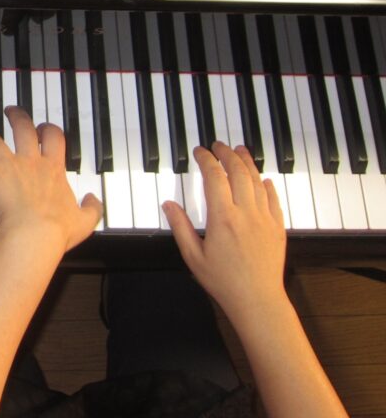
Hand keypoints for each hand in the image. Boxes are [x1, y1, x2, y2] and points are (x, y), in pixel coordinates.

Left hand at [0, 107, 101, 249]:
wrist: (34, 236)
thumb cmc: (56, 232)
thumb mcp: (84, 222)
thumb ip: (92, 209)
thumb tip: (94, 200)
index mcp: (53, 169)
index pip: (54, 137)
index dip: (48, 129)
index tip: (43, 129)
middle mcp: (31, 161)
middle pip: (23, 127)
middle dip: (16, 116)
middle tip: (10, 112)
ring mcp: (9, 165)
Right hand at [163, 142, 287, 325]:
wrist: (258, 300)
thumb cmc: (224, 282)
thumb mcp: (193, 256)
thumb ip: (180, 227)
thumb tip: (168, 205)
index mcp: (222, 218)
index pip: (214, 176)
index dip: (206, 159)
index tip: (200, 152)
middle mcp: (246, 213)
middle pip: (238, 172)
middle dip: (227, 153)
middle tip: (219, 145)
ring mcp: (264, 219)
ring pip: (258, 181)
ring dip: (248, 162)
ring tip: (240, 150)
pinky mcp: (277, 228)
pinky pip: (274, 200)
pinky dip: (267, 185)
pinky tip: (263, 179)